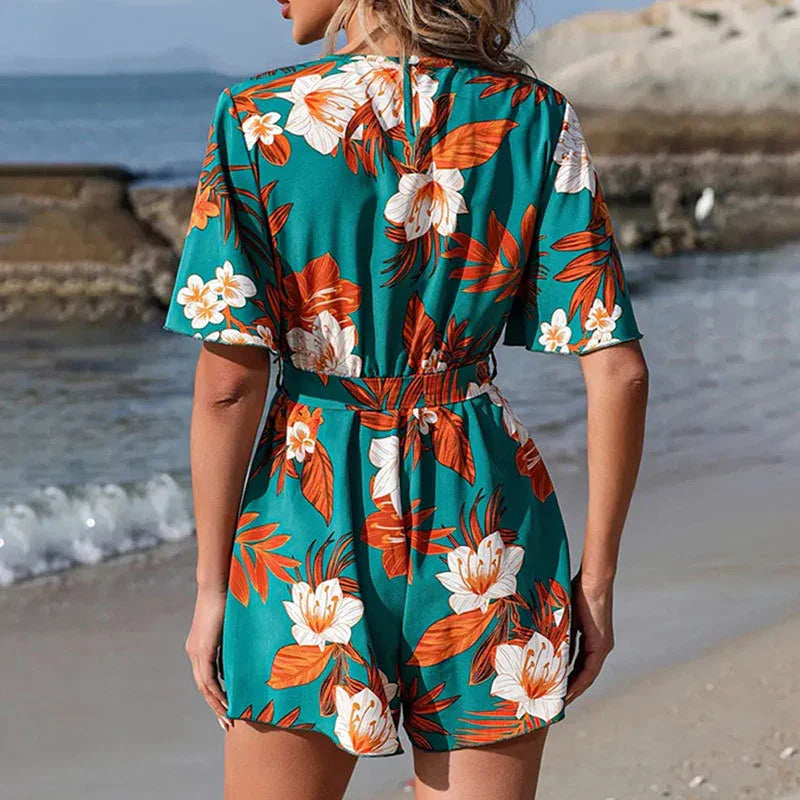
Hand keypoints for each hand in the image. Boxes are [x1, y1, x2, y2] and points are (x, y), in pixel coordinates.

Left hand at [185, 585, 229, 730]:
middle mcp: (194, 653)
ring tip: (228, 718)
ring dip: (216, 704)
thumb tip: (237, 662)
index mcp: (199, 648)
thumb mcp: (229, 629)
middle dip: (215, 706)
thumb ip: (230, 645)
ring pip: (204, 687)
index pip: (206, 678)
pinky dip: (216, 693)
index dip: (215, 694)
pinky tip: (227, 702)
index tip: (227, 708)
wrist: (216, 585)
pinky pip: (208, 679)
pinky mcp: (202, 650)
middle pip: (203, 687)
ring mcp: (196, 652)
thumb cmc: (227, 601)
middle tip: (227, 722)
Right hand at [566, 570, 614, 703]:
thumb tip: (542, 640)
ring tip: (561, 701)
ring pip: (588, 675)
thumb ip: (559, 630)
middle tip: (556, 701)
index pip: (580, 664)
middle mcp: (600, 646)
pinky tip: (569, 690)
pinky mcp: (601, 645)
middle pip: (585, 674)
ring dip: (575, 689)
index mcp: (592, 639)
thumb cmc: (578, 591)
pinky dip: (579, 681)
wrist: (593, 581)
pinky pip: (590, 670)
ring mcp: (602, 646)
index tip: (556, 688)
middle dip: (571, 688)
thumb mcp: (565, 616)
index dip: (569, 678)